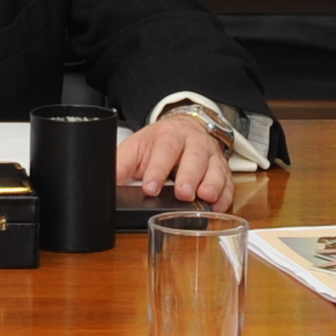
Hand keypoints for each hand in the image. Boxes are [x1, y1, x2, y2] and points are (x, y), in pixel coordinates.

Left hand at [114, 111, 235, 204]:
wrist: (184, 128)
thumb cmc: (159, 142)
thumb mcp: (136, 147)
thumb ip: (122, 165)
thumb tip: (106, 184)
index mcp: (170, 135)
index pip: (165, 150)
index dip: (158, 169)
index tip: (150, 187)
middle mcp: (194, 143)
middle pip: (194, 158)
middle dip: (189, 177)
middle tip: (183, 194)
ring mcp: (211, 156)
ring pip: (216, 168)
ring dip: (212, 184)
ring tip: (206, 198)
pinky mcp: (224, 170)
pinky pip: (229, 183)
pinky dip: (226, 196)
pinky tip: (219, 207)